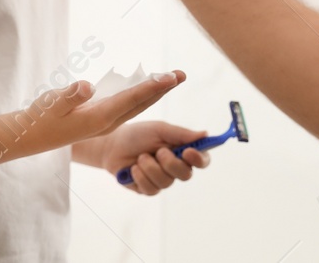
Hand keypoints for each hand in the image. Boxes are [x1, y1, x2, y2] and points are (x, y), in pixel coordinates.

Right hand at [20, 71, 185, 154]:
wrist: (30, 138)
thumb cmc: (39, 118)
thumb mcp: (51, 104)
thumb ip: (70, 96)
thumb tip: (87, 86)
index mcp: (98, 119)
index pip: (131, 100)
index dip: (151, 87)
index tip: (170, 77)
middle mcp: (107, 123)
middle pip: (142, 104)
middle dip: (163, 89)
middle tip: (182, 74)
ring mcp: (106, 123)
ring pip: (137, 106)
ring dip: (156, 91)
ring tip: (173, 78)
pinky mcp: (101, 120)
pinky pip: (129, 106)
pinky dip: (143, 95)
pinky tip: (150, 88)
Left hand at [92, 120, 211, 195]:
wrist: (113, 146)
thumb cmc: (139, 134)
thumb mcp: (160, 130)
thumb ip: (181, 134)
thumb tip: (205, 134)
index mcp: (183, 150)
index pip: (201, 160)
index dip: (200, 159)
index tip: (188, 152)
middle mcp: (175, 167)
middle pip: (186, 175)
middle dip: (171, 164)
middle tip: (159, 152)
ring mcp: (162, 180)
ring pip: (167, 182)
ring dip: (151, 168)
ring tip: (141, 157)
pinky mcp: (148, 189)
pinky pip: (151, 189)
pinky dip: (141, 176)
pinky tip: (133, 168)